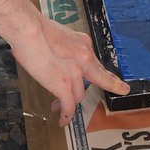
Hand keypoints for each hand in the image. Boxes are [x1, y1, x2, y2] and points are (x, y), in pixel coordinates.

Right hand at [10, 15, 128, 126]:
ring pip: (78, 95)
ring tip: (57, 106)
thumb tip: (63, 60)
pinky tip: (63, 120)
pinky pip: (68, 106)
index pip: (97, 65)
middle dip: (112, 85)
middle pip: (98, 79)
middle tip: (121, 89)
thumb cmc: (36, 29)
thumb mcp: (62, 36)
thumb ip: (69, 49)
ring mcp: (75, 73)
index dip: (108, 76)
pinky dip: (66, 115)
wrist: (28, 30)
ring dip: (69, 102)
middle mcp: (84, 59)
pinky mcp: (63, 85)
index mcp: (84, 44)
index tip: (121, 83)